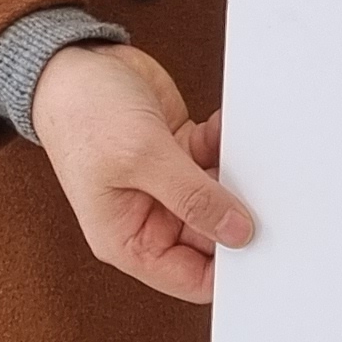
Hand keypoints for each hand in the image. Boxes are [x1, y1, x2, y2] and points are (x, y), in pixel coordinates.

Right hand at [31, 42, 253, 302]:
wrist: (73, 63)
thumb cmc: (82, 115)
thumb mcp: (140, 158)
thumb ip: (192, 197)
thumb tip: (238, 232)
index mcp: (128, 240)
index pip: (192, 278)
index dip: (230, 271)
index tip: (265, 250)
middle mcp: (149, 217)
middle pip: (214, 238)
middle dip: (241, 216)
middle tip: (268, 195)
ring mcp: (167, 185)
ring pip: (222, 197)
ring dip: (238, 175)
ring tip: (246, 153)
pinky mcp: (180, 153)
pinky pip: (218, 159)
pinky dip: (227, 144)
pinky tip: (223, 126)